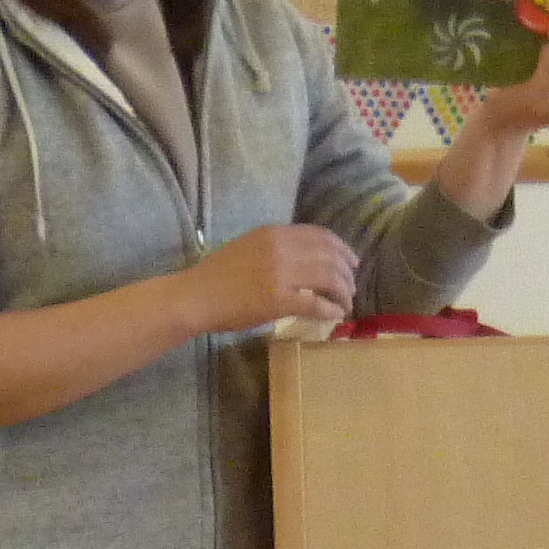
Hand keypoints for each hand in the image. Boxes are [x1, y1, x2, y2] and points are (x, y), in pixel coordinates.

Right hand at [183, 222, 356, 334]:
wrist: (196, 295)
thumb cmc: (219, 275)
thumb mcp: (250, 247)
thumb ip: (278, 248)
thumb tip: (306, 259)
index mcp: (274, 233)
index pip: (320, 235)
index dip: (342, 248)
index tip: (352, 261)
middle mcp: (281, 248)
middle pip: (330, 256)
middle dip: (346, 273)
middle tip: (351, 287)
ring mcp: (281, 273)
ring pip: (328, 278)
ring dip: (342, 292)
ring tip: (345, 302)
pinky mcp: (278, 299)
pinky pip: (316, 304)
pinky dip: (331, 310)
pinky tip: (335, 315)